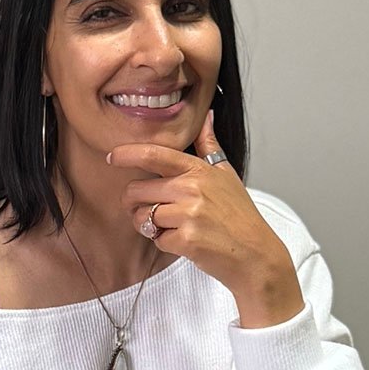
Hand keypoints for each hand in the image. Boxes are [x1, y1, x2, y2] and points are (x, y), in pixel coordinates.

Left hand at [114, 112, 304, 327]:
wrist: (256, 253)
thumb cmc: (240, 216)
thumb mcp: (227, 175)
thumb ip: (209, 146)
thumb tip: (206, 116)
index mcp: (198, 170)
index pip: (154, 155)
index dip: (128, 154)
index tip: (112, 156)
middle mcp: (192, 188)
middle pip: (137, 191)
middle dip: (136, 204)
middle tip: (150, 212)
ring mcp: (189, 214)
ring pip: (143, 217)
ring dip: (150, 227)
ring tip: (172, 228)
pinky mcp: (187, 239)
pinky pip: (157, 240)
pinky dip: (167, 244)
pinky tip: (186, 243)